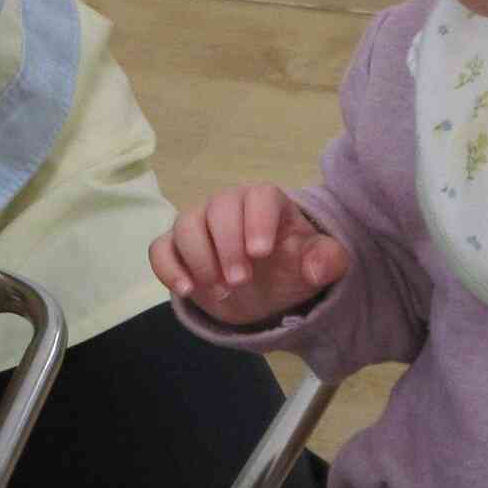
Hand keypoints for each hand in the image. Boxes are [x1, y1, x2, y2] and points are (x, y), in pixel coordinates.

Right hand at [152, 184, 348, 327]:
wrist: (264, 291)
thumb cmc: (289, 267)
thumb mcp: (316, 266)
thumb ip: (326, 261)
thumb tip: (318, 268)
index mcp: (265, 202)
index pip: (258, 196)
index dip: (257, 221)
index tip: (261, 253)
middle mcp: (228, 206)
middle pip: (218, 208)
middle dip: (227, 246)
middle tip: (240, 282)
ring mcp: (199, 225)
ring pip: (186, 225)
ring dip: (200, 260)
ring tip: (221, 291)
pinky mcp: (176, 248)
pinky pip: (160, 249)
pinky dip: (168, 268)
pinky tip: (187, 290)